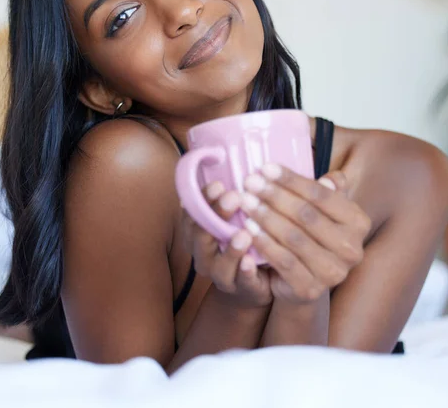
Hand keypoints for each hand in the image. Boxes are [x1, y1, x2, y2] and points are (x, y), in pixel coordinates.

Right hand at [181, 181, 271, 307]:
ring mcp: (220, 274)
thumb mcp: (234, 215)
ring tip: (243, 234)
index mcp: (198, 231)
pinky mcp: (240, 289)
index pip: (193, 212)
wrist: (254, 284)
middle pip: (200, 235)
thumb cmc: (244, 241)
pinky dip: (243, 272)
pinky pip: (240, 282)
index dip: (202, 198)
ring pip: (217, 263)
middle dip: (215, 215)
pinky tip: (251, 262)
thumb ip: (233, 194)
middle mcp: (203, 253)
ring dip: (229, 248)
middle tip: (234, 197)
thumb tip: (236, 158)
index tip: (219, 184)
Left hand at [239, 165, 370, 304]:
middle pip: (306, 214)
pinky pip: (283, 260)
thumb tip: (331, 179)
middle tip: (250, 182)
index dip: (291, 180)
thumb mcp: (321, 209)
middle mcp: (351, 249)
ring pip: (293, 237)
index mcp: (358, 222)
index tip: (265, 168)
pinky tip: (247, 227)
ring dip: (265, 216)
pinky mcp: (311, 289)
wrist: (302, 280)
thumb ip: (328, 191)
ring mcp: (333, 272)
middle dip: (274, 195)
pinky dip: (264, 242)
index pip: (321, 194)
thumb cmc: (310, 234)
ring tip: (245, 201)